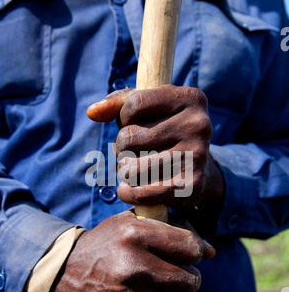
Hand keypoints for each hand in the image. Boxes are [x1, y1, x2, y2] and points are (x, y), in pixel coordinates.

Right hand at [51, 210, 214, 291]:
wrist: (65, 273)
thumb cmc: (107, 244)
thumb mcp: (133, 223)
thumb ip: (173, 228)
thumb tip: (211, 251)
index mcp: (134, 236)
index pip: (191, 248)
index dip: (195, 252)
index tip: (188, 255)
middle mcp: (131, 267)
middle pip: (193, 280)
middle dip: (189, 278)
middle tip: (173, 277)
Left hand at [87, 85, 223, 210]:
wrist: (200, 171)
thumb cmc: (165, 132)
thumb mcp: (149, 110)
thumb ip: (118, 104)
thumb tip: (92, 112)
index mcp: (190, 98)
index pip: (134, 104)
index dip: (123, 118)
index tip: (134, 124)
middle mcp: (198, 125)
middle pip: (128, 137)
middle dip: (122, 147)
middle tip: (135, 151)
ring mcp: (197, 156)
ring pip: (131, 168)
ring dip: (125, 171)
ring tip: (136, 169)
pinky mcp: (191, 185)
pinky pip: (141, 192)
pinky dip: (128, 193)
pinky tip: (130, 189)